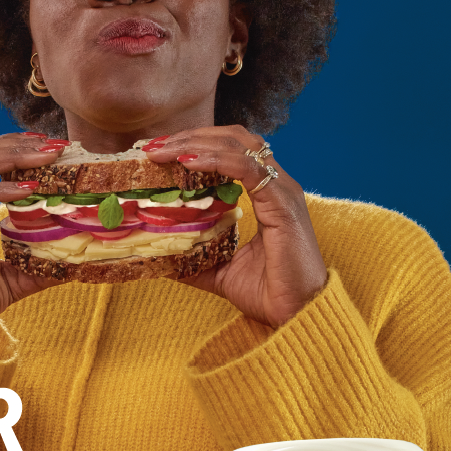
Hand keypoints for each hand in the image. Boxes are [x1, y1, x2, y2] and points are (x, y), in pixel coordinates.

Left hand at [142, 126, 326, 327]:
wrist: (296, 315)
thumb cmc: (268, 293)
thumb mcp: (218, 271)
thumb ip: (192, 259)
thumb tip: (158, 255)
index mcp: (265, 193)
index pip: (230, 151)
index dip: (195, 144)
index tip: (159, 151)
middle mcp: (276, 185)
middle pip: (232, 138)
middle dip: (191, 135)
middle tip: (154, 145)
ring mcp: (281, 190)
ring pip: (238, 145)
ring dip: (197, 141)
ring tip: (164, 149)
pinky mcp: (282, 203)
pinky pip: (247, 168)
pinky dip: (216, 159)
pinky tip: (188, 162)